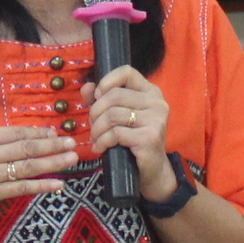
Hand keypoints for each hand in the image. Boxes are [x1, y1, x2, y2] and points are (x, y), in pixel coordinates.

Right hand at [0, 124, 74, 218]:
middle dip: (52, 144)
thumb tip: (12, 134)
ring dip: (53, 163)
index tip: (54, 131)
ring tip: (71, 159)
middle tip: (71, 142)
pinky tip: (57, 184)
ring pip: (27, 168)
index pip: (15, 133)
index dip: (37, 132)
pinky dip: (41, 186)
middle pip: (26, 148)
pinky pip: (21, 188)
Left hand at [91, 67, 172, 190]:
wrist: (153, 170)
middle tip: (92, 126)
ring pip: (112, 115)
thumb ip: (102, 99)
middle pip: (114, 95)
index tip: (97, 97)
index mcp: (151, 92)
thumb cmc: (134, 140)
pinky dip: (102, 141)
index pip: (127, 72)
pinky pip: (115, 133)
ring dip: (97, 129)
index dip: (107, 81)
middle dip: (96, 112)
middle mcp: (157, 102)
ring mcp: (155, 120)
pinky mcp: (149, 138)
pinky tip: (100, 148)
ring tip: (95, 138)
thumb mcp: (118, 116)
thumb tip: (86, 87)